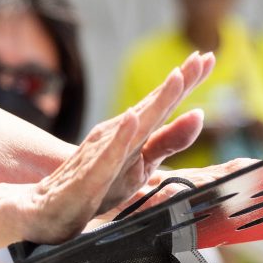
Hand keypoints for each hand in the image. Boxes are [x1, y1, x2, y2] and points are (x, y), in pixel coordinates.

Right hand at [15, 54, 211, 244]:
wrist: (52, 205)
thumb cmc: (101, 181)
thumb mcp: (143, 160)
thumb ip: (170, 139)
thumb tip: (199, 114)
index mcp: (135, 130)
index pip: (164, 102)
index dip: (188, 80)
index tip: (209, 57)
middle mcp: (121, 132)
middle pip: (156, 104)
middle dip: (180, 80)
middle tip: (201, 57)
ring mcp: (105, 149)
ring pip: (138, 122)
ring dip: (158, 99)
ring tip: (177, 78)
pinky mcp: (92, 173)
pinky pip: (109, 153)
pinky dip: (122, 135)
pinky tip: (132, 119)